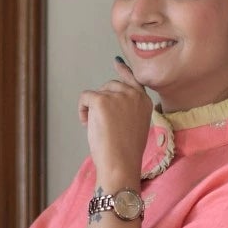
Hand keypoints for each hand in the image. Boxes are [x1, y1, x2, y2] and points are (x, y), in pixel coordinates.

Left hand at [77, 58, 151, 188]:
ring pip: (97, 93)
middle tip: (101, 123)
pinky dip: (82, 109)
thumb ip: (129, 110)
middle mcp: (134, 95)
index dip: (123, 71)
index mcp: (145, 101)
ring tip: (96, 127)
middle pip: (110, 85)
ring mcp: (118, 96)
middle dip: (102, 100)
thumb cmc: (126, 153)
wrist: (120, 165)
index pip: (133, 79)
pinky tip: (86, 123)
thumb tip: (112, 99)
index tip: (116, 62)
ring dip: (91, 108)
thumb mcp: (135, 127)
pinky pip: (85, 97)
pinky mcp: (102, 100)